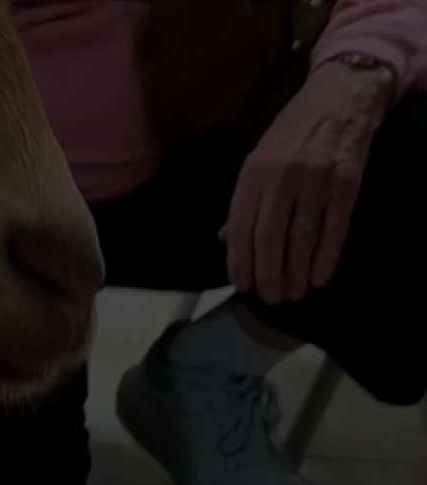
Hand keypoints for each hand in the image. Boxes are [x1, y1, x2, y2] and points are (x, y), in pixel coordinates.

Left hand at [222, 59, 394, 303]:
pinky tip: (318, 276)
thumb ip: (245, 200)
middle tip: (270, 297)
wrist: (339, 97)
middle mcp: (282, 178)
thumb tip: (227, 239)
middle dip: (268, 274)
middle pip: (270, 238)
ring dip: (296, 272)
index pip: (240, 228)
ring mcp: (316, 180)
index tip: (243, 284)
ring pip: (302, 238)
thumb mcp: (257, 158)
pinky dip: (326, 257)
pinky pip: (335, 229)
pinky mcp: (347, 183)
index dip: (240, 261)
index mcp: (253, 173)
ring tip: (292, 292)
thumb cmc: (292, 132)